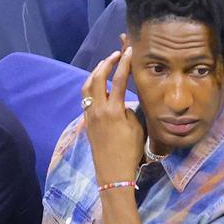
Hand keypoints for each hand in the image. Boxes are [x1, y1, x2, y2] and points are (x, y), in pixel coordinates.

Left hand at [81, 47, 145, 184]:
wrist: (113, 173)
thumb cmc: (130, 153)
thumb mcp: (137, 129)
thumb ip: (129, 111)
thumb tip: (122, 102)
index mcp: (113, 110)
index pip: (118, 80)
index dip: (124, 63)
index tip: (128, 51)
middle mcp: (99, 110)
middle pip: (98, 78)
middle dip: (106, 63)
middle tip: (116, 55)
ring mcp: (90, 115)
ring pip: (87, 87)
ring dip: (95, 73)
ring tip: (104, 66)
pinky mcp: (87, 122)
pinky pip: (86, 98)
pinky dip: (91, 87)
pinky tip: (98, 86)